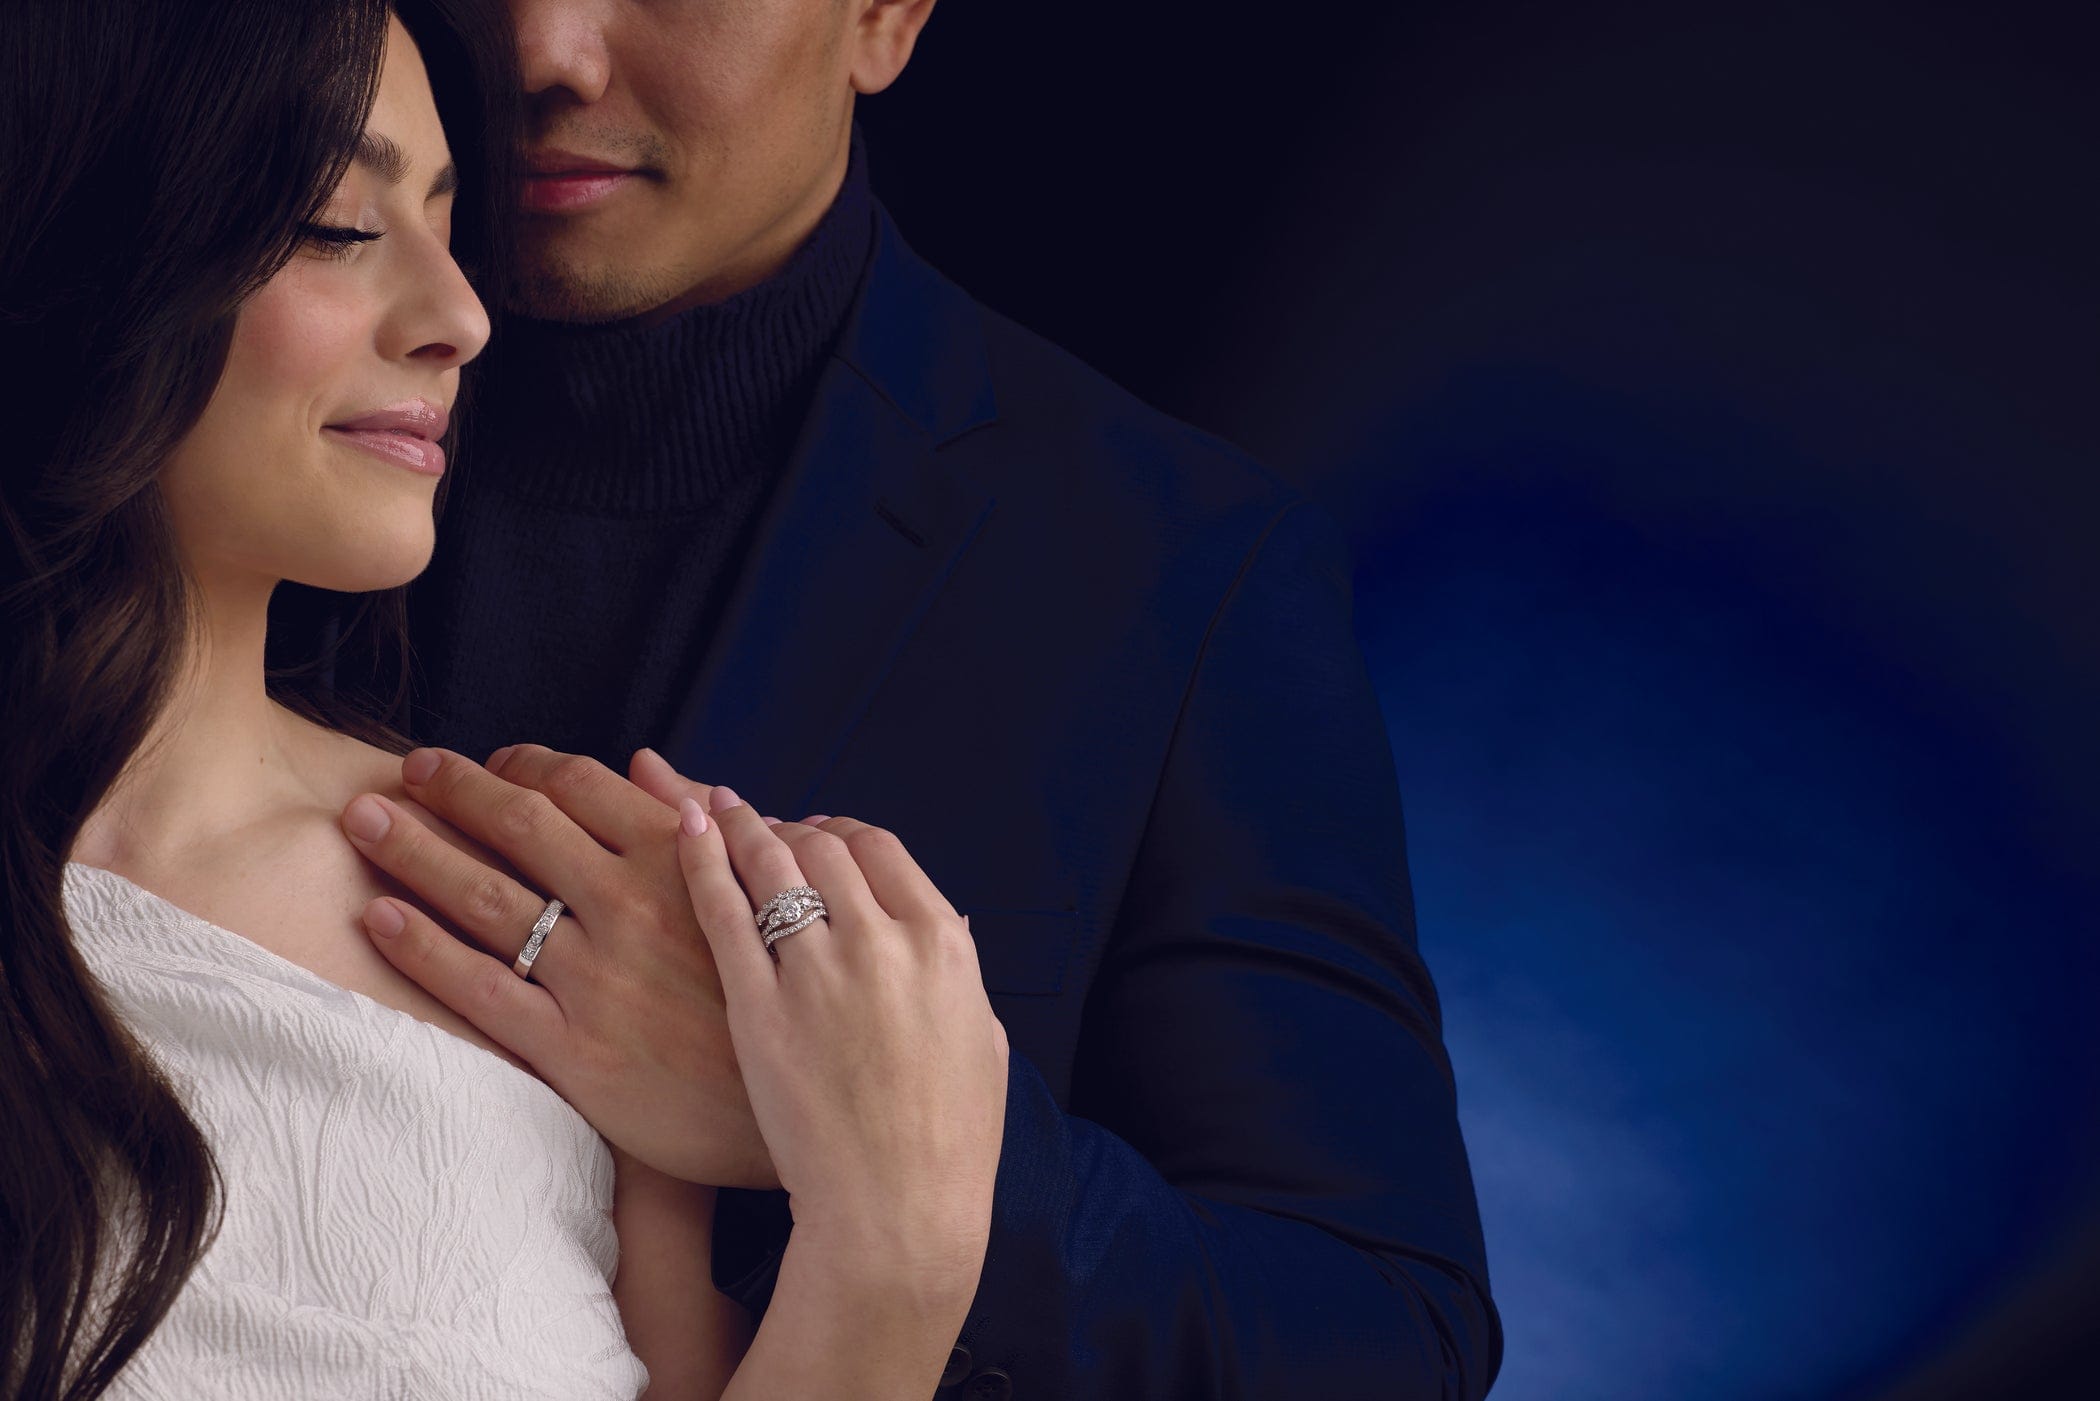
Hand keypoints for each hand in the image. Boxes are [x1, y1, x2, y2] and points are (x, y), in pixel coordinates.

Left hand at [340, 744, 775, 1187]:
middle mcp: (632, 907)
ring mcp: (599, 979)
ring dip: (415, 851)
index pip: (582, 785)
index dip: (524, 764)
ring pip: (487, 899)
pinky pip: (483, 990)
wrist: (801, 1114)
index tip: (491, 760)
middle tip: (408, 770)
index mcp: (682, 862)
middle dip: (453, 790)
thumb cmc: (783, 998)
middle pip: (521, 826)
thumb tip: (644, 764)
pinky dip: (424, 950)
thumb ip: (704, 827)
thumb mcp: (764, 897)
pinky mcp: (575, 1051)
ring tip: (363, 823)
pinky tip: (382, 918)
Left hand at [674, 777, 1008, 1293]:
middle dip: (789, 828)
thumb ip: (961, 973)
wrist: (898, 1209)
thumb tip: (952, 924)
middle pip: (824, 846)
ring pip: (772, 864)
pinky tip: (684, 830)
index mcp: (943, 943)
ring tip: (713, 808)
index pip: (881, 849)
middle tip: (760, 827)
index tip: (820, 835)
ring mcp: (818, 971)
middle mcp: (883, 941)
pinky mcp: (758, 1006)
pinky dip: (702, 859)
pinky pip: (723, 910)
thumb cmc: (948, 1142)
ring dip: (740, 826)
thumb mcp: (983, 1041)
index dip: (843, 832)